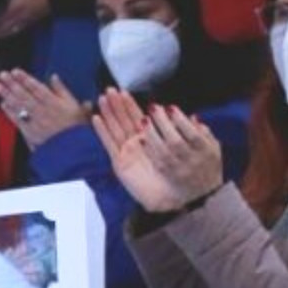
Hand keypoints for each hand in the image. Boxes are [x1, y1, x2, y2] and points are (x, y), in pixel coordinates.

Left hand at [0, 69, 89, 147]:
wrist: (72, 151)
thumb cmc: (75, 128)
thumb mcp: (75, 105)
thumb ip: (62, 90)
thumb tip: (54, 77)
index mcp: (54, 102)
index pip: (36, 88)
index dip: (24, 79)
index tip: (15, 71)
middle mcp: (42, 111)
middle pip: (25, 95)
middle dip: (12, 84)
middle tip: (2, 75)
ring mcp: (35, 122)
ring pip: (19, 107)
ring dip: (7, 96)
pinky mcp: (30, 133)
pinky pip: (18, 121)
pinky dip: (10, 113)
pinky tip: (3, 105)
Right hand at [93, 87, 194, 213]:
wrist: (172, 198)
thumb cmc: (177, 176)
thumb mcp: (182, 149)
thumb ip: (182, 133)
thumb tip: (190, 115)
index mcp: (149, 139)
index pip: (136, 117)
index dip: (129, 104)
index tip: (123, 90)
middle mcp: (136, 144)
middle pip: (123, 120)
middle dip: (116, 105)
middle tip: (109, 90)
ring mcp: (127, 153)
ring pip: (114, 129)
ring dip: (108, 114)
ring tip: (102, 99)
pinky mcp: (120, 163)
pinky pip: (110, 144)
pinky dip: (103, 132)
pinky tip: (97, 119)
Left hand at [139, 102, 224, 204]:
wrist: (203, 195)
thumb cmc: (208, 165)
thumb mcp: (214, 147)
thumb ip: (204, 132)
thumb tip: (192, 117)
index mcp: (206, 152)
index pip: (193, 134)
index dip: (180, 121)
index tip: (170, 107)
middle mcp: (192, 162)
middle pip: (175, 142)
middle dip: (163, 123)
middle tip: (153, 108)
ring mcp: (179, 171)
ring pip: (163, 152)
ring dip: (151, 135)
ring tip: (144, 120)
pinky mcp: (168, 177)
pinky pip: (157, 162)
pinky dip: (149, 149)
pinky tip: (141, 137)